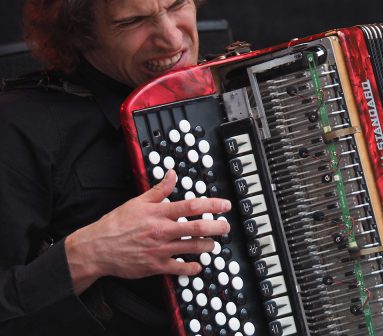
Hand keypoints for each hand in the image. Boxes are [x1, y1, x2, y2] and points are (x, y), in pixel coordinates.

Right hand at [65, 169, 230, 293]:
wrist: (98, 248)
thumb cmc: (117, 224)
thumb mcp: (138, 202)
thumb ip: (159, 189)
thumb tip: (172, 174)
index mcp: (159, 213)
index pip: (192, 206)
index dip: (212, 205)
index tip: (225, 205)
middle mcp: (163, 231)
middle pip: (198, 228)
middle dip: (217, 227)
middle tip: (226, 226)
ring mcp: (161, 250)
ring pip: (193, 248)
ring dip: (208, 246)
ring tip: (212, 244)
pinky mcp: (156, 266)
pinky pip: (181, 268)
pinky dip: (193, 267)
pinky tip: (197, 265)